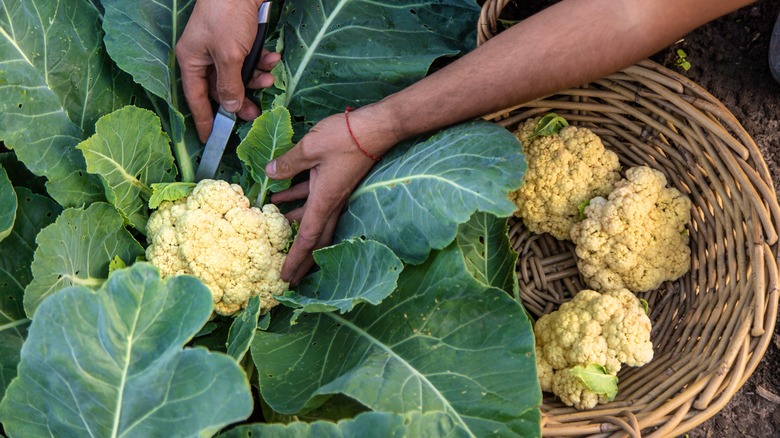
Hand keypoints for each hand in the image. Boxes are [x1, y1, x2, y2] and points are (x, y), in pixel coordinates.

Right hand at [176, 0, 280, 141]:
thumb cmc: (227, 15)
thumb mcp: (229, 56)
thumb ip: (229, 84)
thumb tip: (230, 106)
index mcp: (192, 61)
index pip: (195, 99)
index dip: (203, 120)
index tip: (210, 140)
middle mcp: (204, 57)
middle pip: (220, 90)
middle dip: (240, 100)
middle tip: (256, 114)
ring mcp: (221, 48)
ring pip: (238, 77)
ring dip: (256, 80)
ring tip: (268, 80)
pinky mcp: (237, 41)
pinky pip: (249, 61)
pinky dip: (262, 63)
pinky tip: (272, 58)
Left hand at [267, 105, 401, 284]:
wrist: (375, 128)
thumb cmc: (345, 138)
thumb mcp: (310, 148)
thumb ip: (288, 162)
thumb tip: (268, 173)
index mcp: (325, 201)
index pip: (307, 238)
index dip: (295, 259)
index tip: (285, 277)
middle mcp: (331, 202)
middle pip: (314, 239)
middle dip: (301, 258)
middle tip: (288, 275)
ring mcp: (334, 193)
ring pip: (313, 219)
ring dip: (295, 228)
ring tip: (276, 236)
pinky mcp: (335, 182)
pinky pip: (313, 199)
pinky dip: (296, 202)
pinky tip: (279, 198)